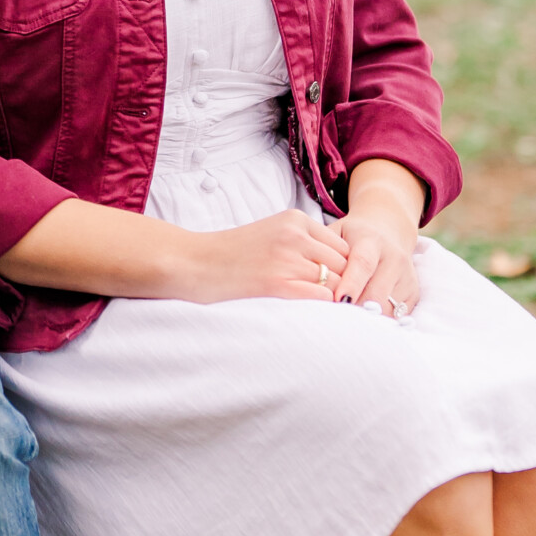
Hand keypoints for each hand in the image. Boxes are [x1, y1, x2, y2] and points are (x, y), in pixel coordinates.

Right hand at [175, 208, 350, 304]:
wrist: (193, 262)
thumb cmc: (230, 254)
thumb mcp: (271, 233)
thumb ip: (300, 242)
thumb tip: (332, 267)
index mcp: (294, 220)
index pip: (341, 247)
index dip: (342, 269)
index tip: (334, 286)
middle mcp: (294, 234)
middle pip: (342, 264)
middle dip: (342, 284)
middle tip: (337, 303)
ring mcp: (286, 258)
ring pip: (335, 282)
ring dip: (334, 299)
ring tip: (327, 312)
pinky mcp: (277, 283)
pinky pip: (320, 296)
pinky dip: (323, 307)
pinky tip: (314, 315)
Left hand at [333, 204, 420, 317]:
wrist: (388, 229)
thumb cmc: (353, 236)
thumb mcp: (337, 233)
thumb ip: (324, 251)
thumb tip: (309, 275)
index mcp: (371, 242)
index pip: (362, 264)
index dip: (351, 285)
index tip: (338, 301)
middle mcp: (394, 258)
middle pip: (377, 292)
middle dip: (357, 310)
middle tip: (336, 322)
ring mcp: (407, 277)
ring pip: (389, 307)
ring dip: (368, 321)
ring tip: (347, 328)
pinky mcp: (413, 292)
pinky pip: (398, 315)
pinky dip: (381, 324)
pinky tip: (364, 327)